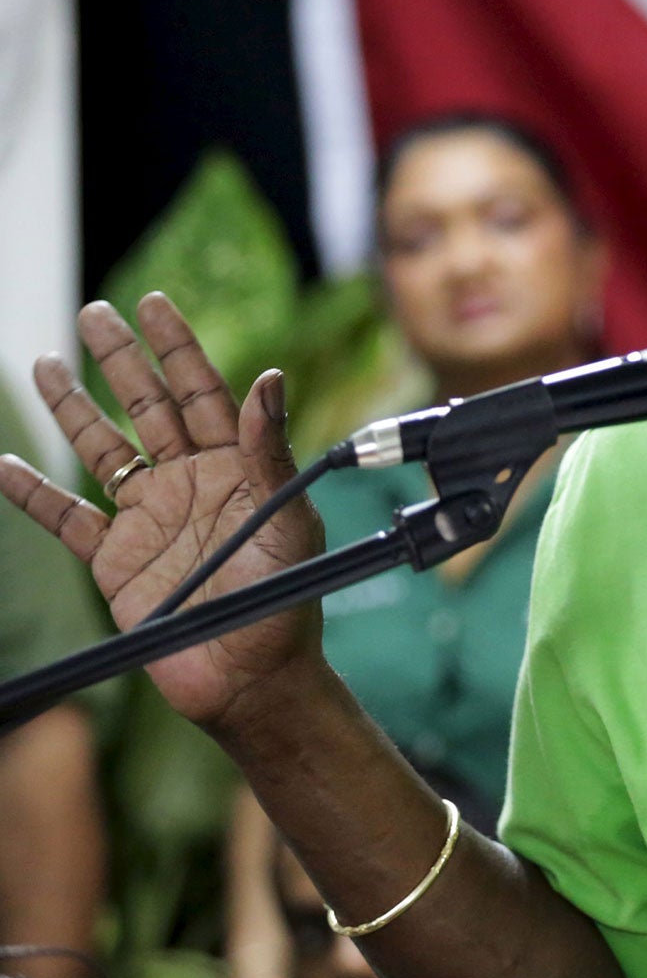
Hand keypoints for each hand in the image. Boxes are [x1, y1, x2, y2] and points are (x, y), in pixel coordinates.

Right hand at [0, 293, 323, 730]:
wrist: (250, 674)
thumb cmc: (286, 597)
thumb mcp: (287, 518)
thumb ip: (268, 451)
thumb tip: (269, 376)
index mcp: (234, 466)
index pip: (202, 391)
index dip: (178, 347)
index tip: (153, 303)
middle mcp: (189, 482)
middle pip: (147, 407)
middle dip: (123, 359)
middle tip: (95, 312)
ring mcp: (149, 518)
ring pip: (102, 450)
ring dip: (73, 408)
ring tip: (46, 362)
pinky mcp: (115, 560)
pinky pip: (66, 518)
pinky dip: (32, 493)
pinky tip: (3, 464)